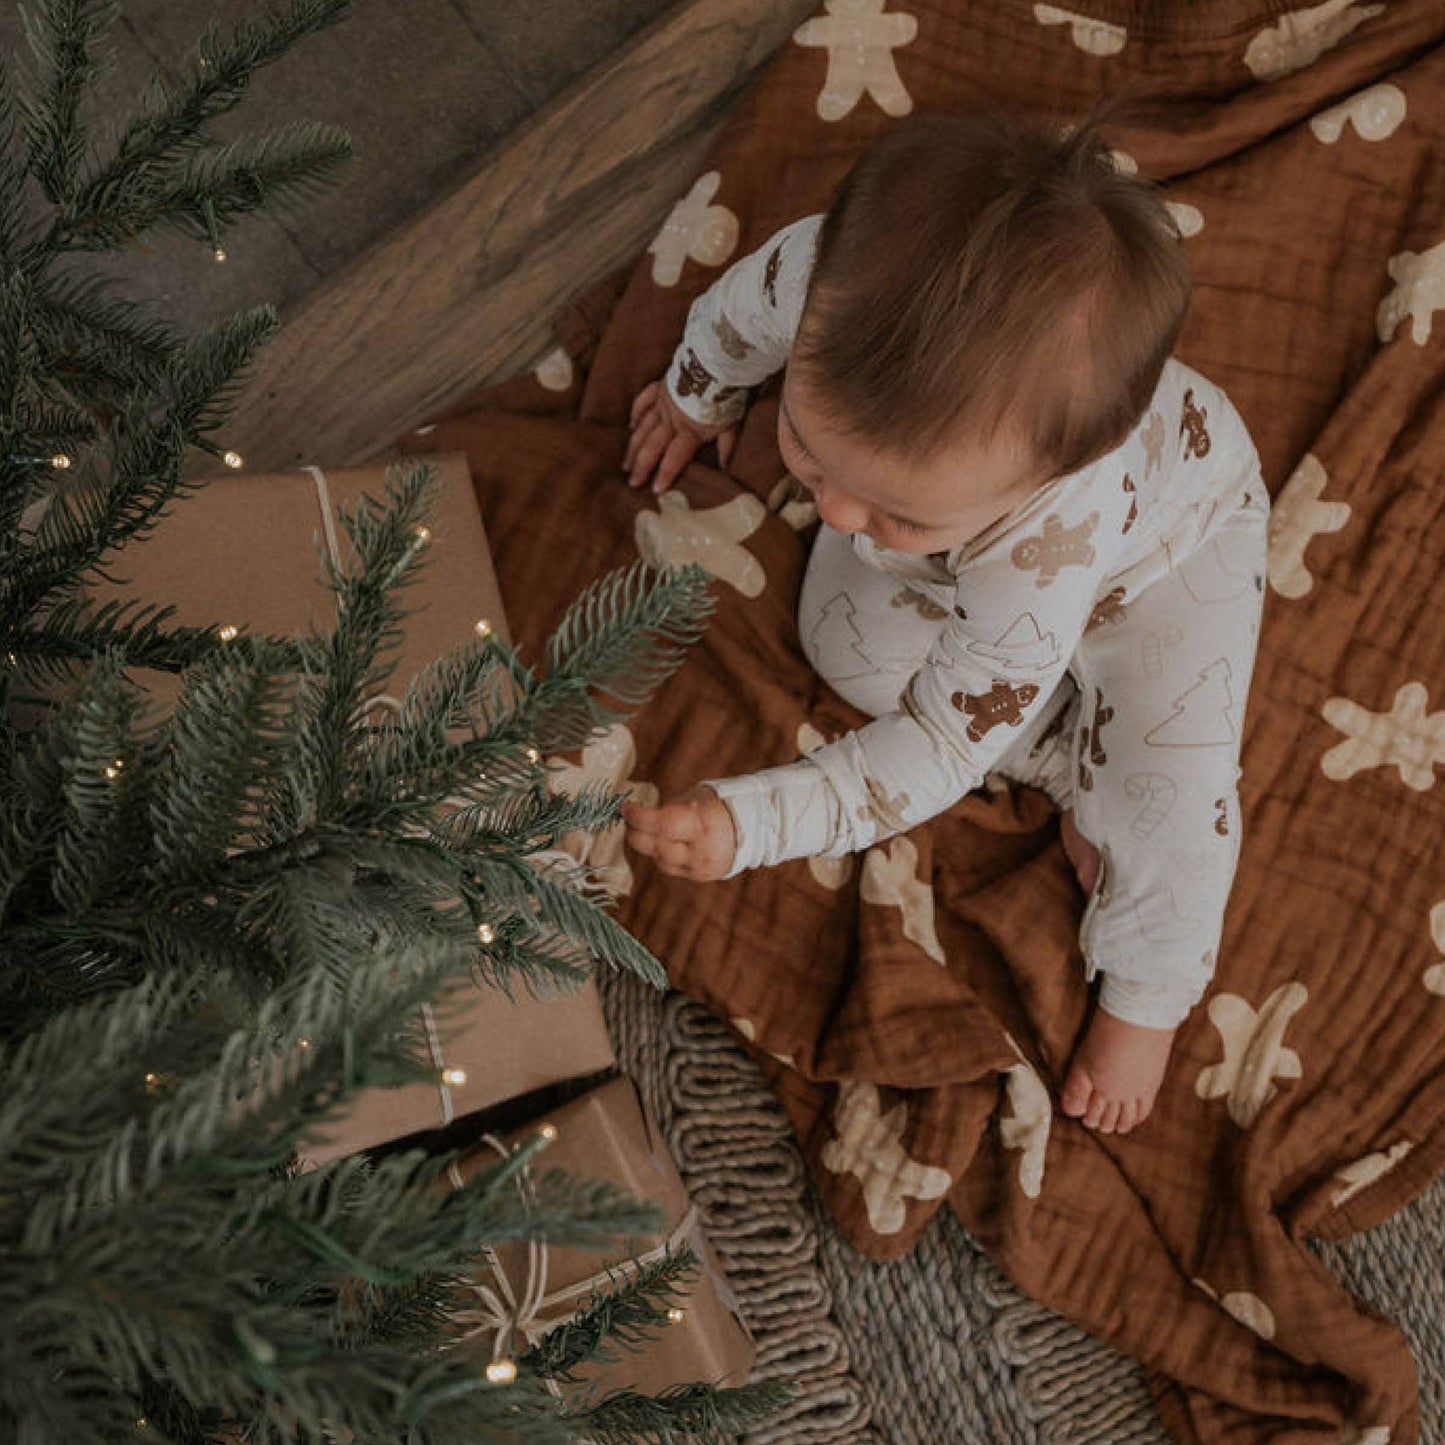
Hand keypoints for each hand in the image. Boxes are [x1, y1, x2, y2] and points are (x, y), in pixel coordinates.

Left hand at [622, 784, 737, 880]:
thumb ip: (669, 808)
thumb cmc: (718, 805)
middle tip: (629, 820)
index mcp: (701, 822)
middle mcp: (700, 848)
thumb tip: (638, 814)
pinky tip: (663, 843)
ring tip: (644, 830)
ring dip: (647, 845)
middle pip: (656, 846)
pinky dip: (662, 855)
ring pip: (660, 860)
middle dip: (636, 832)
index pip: (662, 824)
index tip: (625, 808)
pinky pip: (671, 868)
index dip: (639, 817)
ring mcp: (700, 866)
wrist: (753, 828)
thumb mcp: (696, 797)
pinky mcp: (701, 876)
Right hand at [623, 379, 739, 492]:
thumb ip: (726, 447)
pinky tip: (630, 426)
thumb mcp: (731, 423)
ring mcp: (662, 404)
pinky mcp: (659, 388)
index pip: (674, 458)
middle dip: (641, 467)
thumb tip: (725, 468)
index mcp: (689, 431)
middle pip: (652, 447)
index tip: (655, 490)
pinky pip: (642, 402)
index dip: (665, 474)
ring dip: (633, 448)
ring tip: (625, 464)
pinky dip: (635, 414)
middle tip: (632, 483)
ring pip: (643, 429)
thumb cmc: (727, 394)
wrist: (717, 362)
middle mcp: (671, 420)